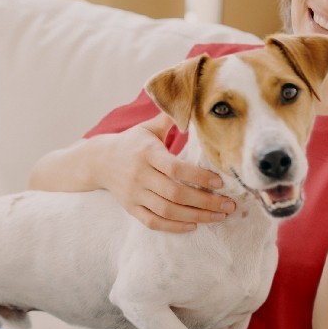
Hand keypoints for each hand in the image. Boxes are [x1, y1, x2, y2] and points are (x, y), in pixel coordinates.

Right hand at [91, 113, 235, 232]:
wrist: (98, 161)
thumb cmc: (131, 142)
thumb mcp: (148, 128)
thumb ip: (169, 119)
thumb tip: (192, 101)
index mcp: (147, 153)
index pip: (176, 168)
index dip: (199, 177)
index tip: (220, 182)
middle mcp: (140, 175)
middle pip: (175, 193)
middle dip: (205, 202)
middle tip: (229, 206)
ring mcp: (134, 194)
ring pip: (167, 210)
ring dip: (196, 216)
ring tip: (218, 216)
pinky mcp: (131, 208)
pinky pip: (154, 221)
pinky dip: (174, 227)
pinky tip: (194, 225)